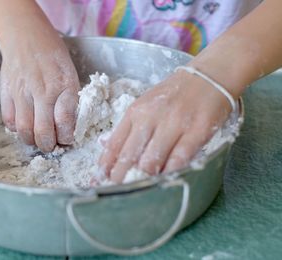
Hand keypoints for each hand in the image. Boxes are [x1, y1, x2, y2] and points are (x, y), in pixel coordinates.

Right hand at [0, 18, 79, 151]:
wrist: (25, 34)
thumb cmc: (52, 54)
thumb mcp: (70, 74)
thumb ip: (70, 100)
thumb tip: (68, 126)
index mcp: (63, 85)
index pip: (65, 122)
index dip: (67, 137)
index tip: (67, 139)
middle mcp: (42, 91)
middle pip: (43, 132)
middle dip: (49, 146)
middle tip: (52, 145)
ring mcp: (21, 93)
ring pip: (24, 130)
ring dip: (32, 140)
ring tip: (38, 138)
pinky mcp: (6, 93)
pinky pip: (9, 120)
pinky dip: (17, 129)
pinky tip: (24, 125)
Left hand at [99, 70, 231, 182]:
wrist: (208, 76)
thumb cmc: (174, 94)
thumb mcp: (146, 104)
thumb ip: (130, 126)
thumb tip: (109, 150)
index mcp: (135, 112)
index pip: (114, 143)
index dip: (105, 166)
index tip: (99, 180)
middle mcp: (151, 118)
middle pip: (129, 155)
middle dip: (120, 177)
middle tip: (115, 192)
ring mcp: (174, 124)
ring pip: (151, 160)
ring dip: (143, 179)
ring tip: (137, 191)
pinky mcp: (197, 131)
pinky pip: (179, 159)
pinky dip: (169, 174)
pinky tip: (163, 182)